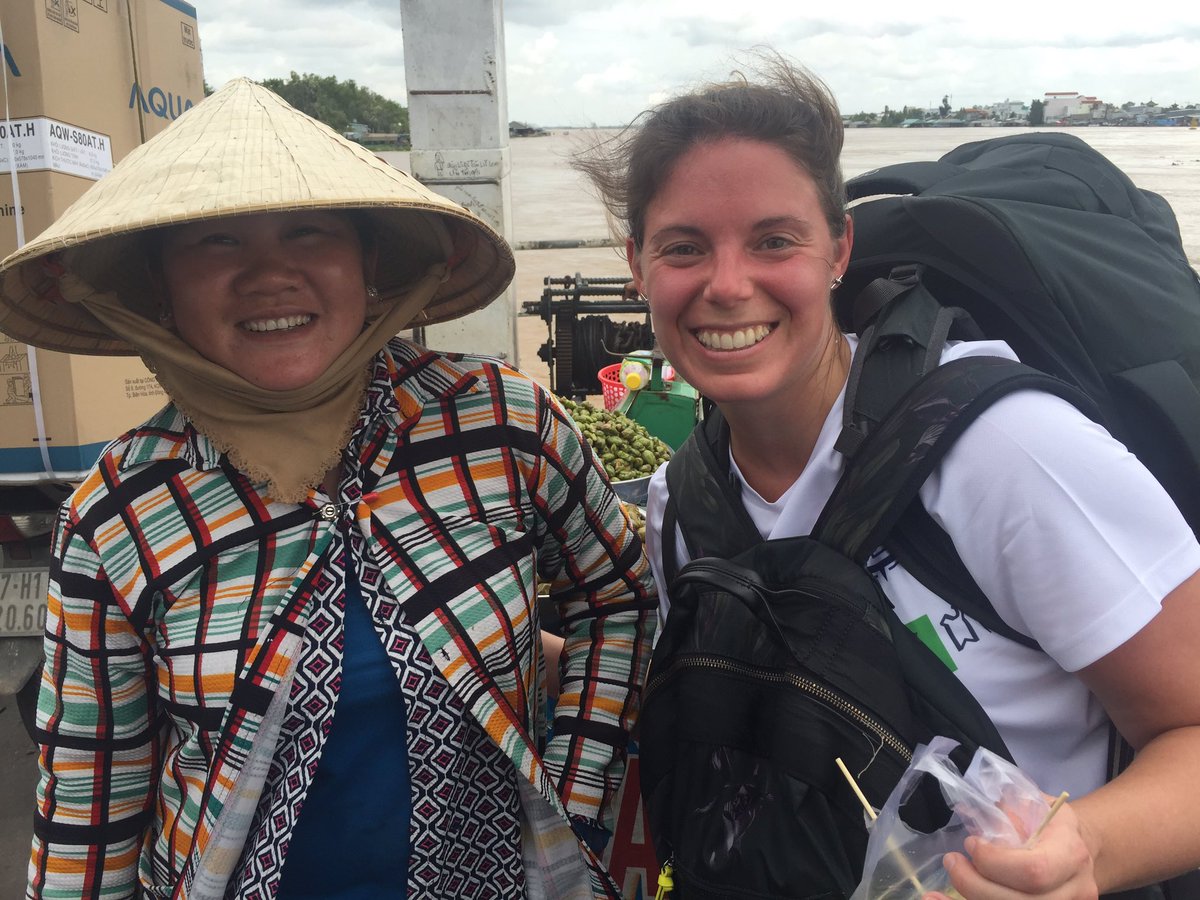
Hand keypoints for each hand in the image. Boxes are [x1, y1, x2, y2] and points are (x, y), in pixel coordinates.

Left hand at [927, 800, 1098, 899]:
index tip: (971, 844)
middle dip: (975, 885)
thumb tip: (970, 813)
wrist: (1079, 849)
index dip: (994, 862)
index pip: (1033, 870)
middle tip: (951, 862)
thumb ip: (1008, 811)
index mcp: (1070, 853)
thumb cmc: (1051, 824)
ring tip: (940, 888)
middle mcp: (1074, 889)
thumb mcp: (1036, 805)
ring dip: (970, 899)